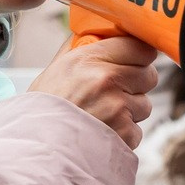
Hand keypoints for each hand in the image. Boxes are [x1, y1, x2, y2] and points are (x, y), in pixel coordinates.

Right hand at [28, 33, 158, 149]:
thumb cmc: (41, 110)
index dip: (139, 56)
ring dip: (130, 111)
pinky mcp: (125, 134)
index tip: (135, 61)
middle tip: (118, 91)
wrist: (34, 150)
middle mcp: (107, 79)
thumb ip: (79, 50)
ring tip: (104, 117)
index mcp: (89, 58)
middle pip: (149, 75)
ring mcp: (118, 108)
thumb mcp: (54, 71)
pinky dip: (124, 135)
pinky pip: (137, 131)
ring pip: (145, 104)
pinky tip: (102, 134)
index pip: (139, 46)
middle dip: (137, 84)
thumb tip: (98, 33)